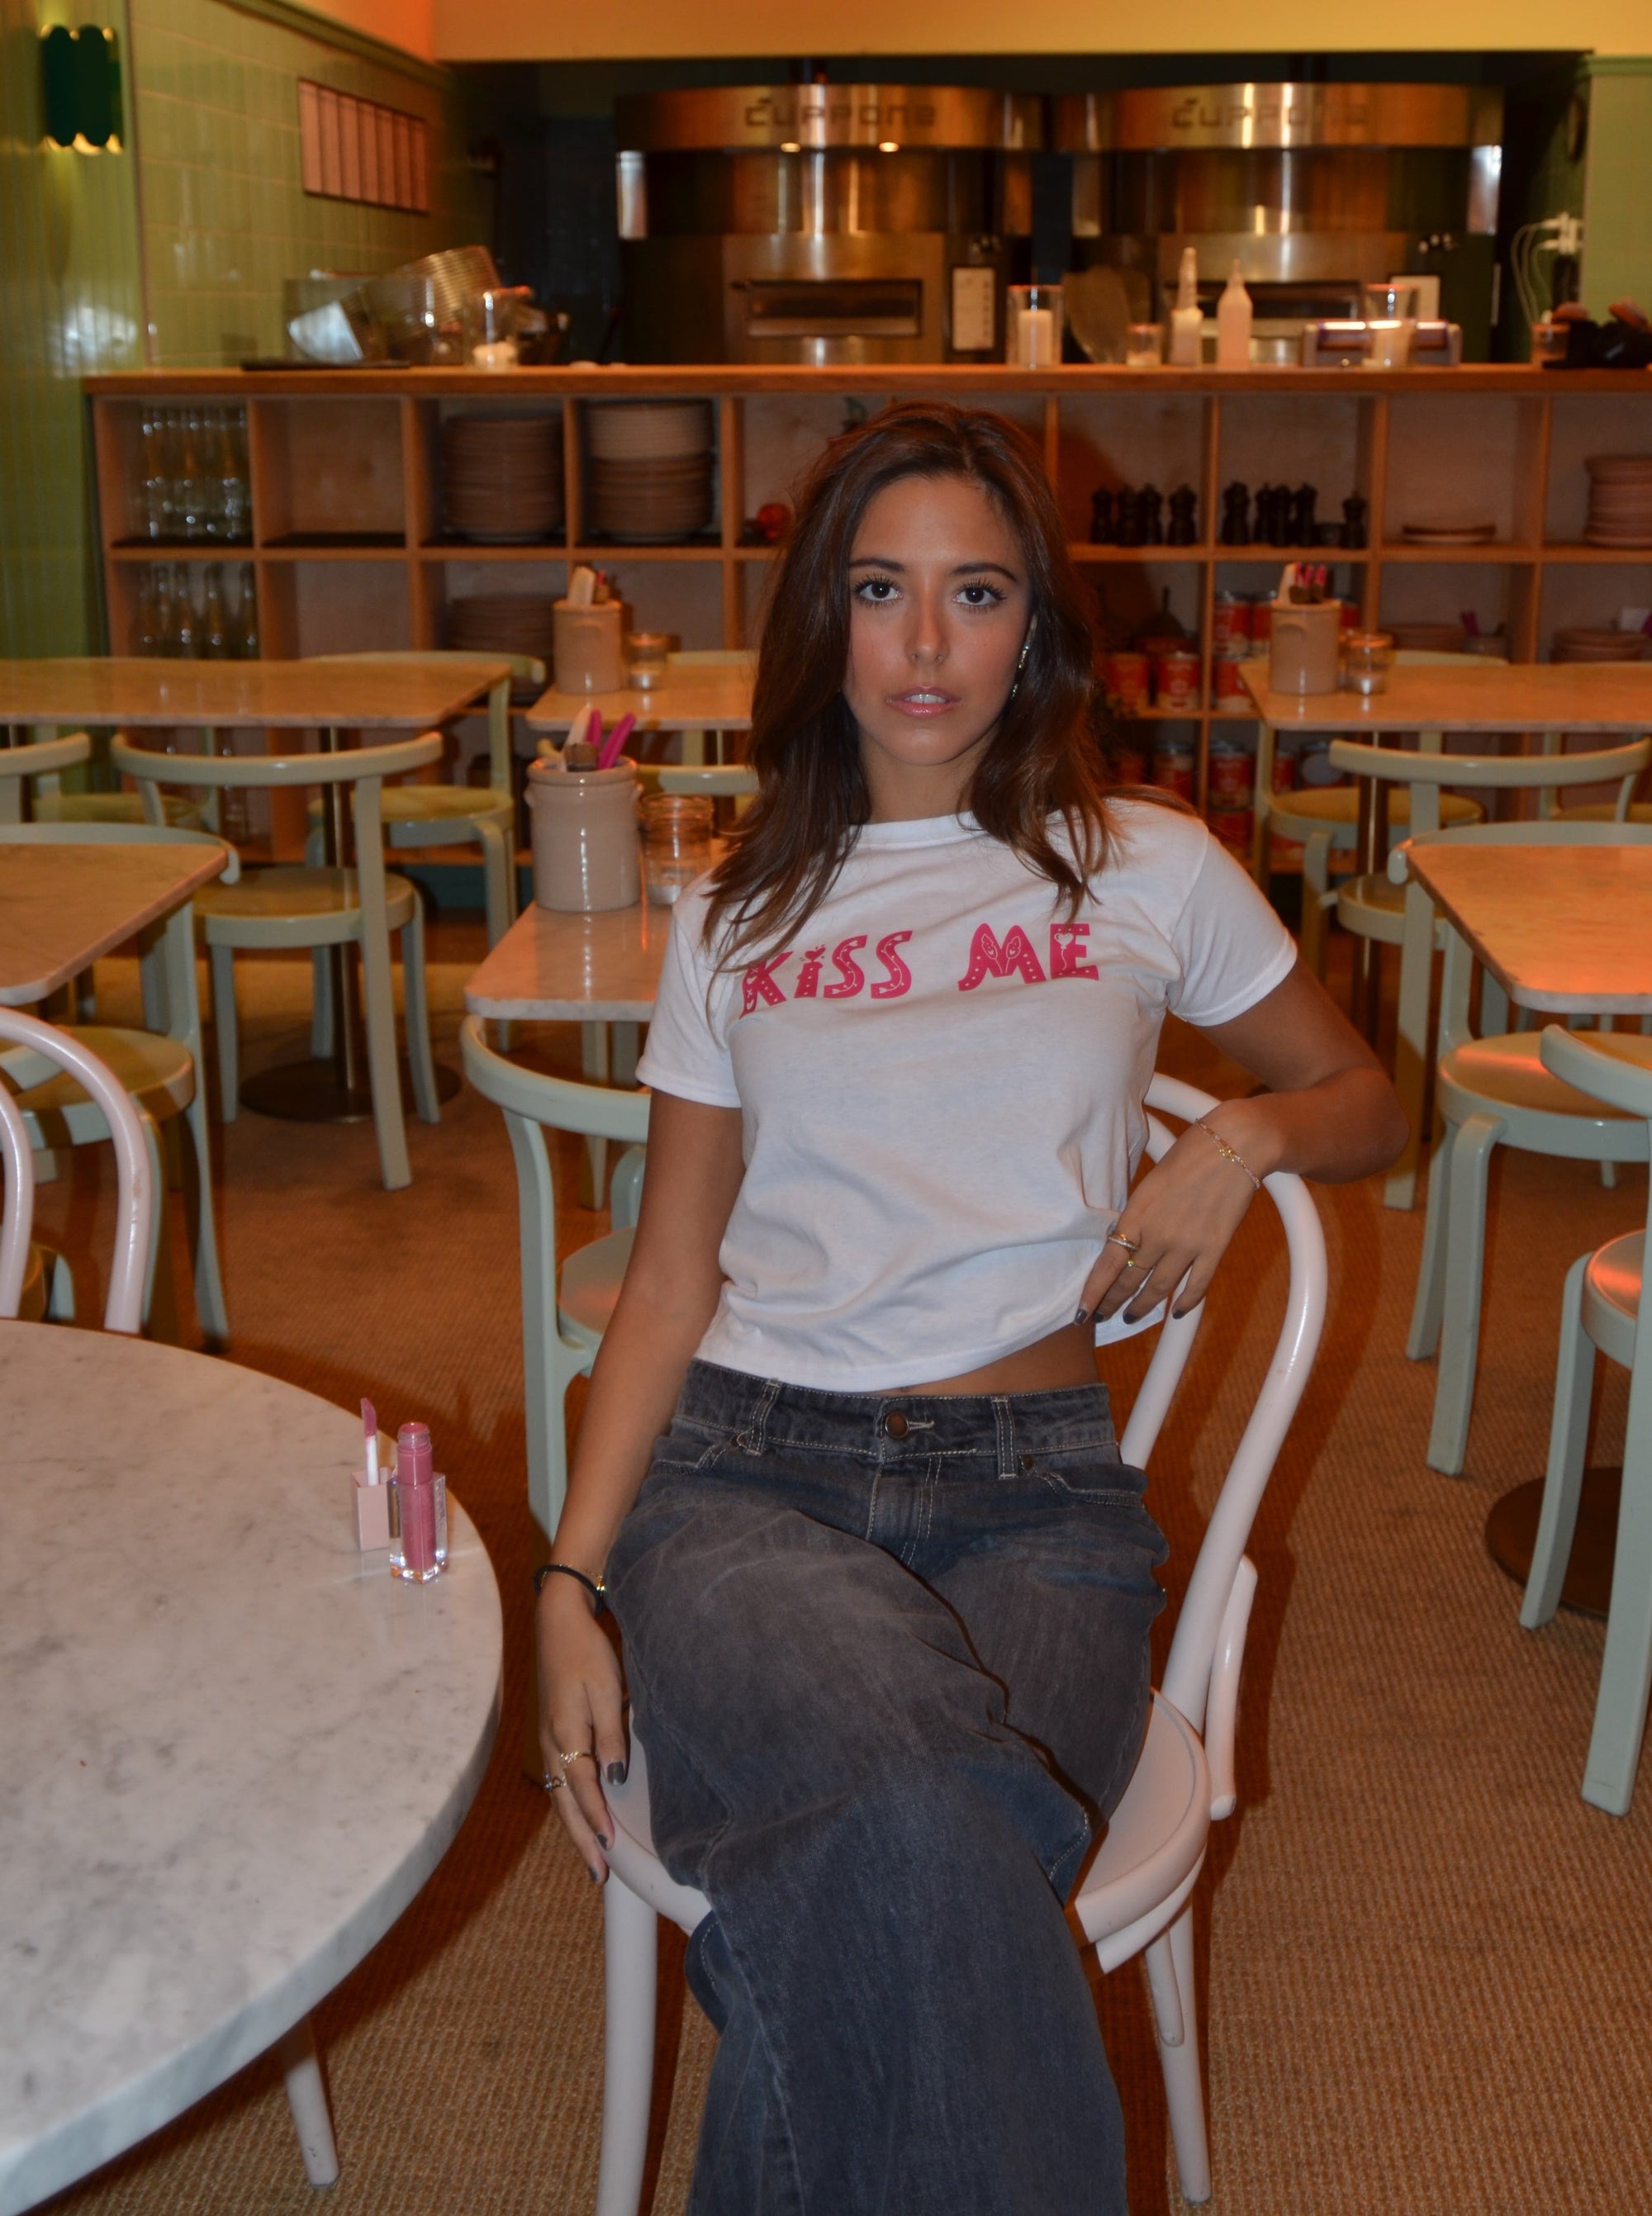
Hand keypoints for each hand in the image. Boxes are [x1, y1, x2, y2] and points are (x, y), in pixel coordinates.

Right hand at [537, 1576, 628, 1882]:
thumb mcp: (605, 1689)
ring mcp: (548, 1741)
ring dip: (577, 1828)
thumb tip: (614, 1778)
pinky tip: (583, 1817)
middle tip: (599, 1875)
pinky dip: (571, 1807)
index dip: (597, 1818)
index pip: (582, 1787)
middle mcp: (551, 1744)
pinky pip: (561, 1782)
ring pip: (561, 1797)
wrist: (557, 1624)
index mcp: (565, 1733)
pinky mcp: (552, 1736)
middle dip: (583, 1840)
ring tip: (594, 1859)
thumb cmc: (586, 1654)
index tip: (610, 1847)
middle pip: (566, 1803)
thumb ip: (611, 1734)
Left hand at [1076, 1109, 1266, 1327]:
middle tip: (1103, 1315)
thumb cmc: (1189, 1155)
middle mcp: (1159, 1235)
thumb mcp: (1149, 1184)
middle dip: (1113, 1302)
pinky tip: (1176, 1313)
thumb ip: (1137, 1216)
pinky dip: (1185, 1303)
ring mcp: (1188, 1245)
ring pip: (1159, 1289)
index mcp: (1136, 1215)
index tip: (1082, 1313)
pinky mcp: (1215, 1249)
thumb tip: (1126, 1242)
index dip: (1094, 1292)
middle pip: (1130, 1280)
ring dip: (1143, 1307)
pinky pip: (1197, 1286)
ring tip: (1131, 1317)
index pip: (1107, 1264)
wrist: (1235, 1146)